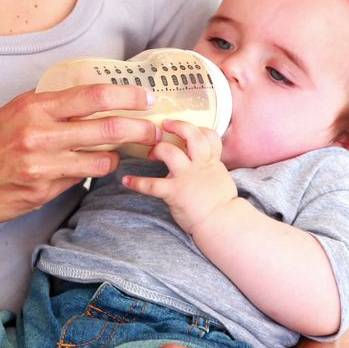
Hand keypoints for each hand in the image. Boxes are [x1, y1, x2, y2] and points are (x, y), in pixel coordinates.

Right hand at [0, 84, 160, 230]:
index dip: (126, 94)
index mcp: (33, 106)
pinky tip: (91, 171)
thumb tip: (85, 106)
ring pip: (101, 159)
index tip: (147, 97)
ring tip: (123, 155)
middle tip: (156, 130)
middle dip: (140, 129)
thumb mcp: (10, 115)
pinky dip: (91, 175)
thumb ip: (46, 110)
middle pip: (107, 127)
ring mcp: (42, 165)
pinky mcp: (42, 191)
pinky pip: (79, 181)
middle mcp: (40, 133)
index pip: (92, 95)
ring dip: (117, 158)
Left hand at [121, 119, 236, 233]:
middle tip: (164, 125)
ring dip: (156, 149)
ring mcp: (186, 177)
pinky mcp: (175, 192)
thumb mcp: (220, 177)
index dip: (197, 128)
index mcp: (211, 161)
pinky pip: (152, 185)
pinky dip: (137, 182)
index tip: (184, 128)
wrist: (221, 222)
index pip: (208, 135)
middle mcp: (199, 164)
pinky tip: (126, 180)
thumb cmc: (220, 203)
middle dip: (177, 126)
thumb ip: (209, 166)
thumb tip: (198, 161)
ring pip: (170, 152)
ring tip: (150, 154)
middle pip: (191, 135)